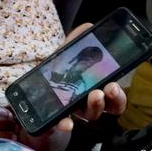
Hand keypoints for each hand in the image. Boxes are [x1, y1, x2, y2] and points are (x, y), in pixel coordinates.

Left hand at [14, 23, 127, 150]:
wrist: (32, 99)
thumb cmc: (56, 75)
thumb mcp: (65, 56)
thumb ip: (77, 41)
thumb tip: (89, 25)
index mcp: (93, 89)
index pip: (112, 96)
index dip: (119, 93)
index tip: (117, 82)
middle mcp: (86, 105)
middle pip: (106, 107)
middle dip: (112, 99)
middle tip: (109, 88)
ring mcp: (71, 114)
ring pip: (89, 115)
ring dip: (95, 106)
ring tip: (94, 95)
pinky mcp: (54, 121)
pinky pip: (61, 125)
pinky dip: (64, 124)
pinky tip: (65, 122)